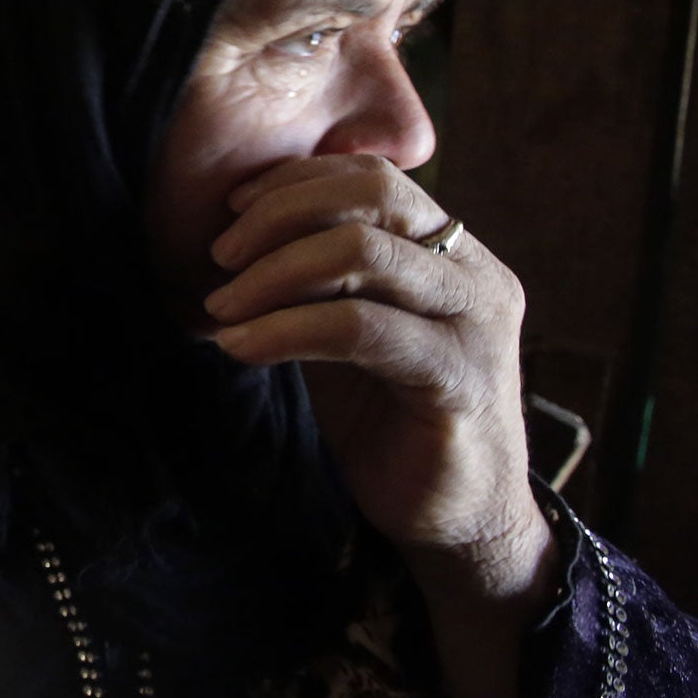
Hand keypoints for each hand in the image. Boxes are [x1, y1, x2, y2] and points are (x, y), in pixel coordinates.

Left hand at [201, 155, 549, 593]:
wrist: (455, 520)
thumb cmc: (391, 418)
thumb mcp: (350, 329)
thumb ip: (322, 277)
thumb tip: (242, 229)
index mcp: (455, 252)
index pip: (374, 177)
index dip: (296, 182)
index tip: (231, 210)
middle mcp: (476, 274)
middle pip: (374, 195)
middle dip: (280, 215)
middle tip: (220, 256)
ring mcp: (474, 324)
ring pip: (362, 253)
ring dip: (272, 274)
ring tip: (221, 309)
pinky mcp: (458, 378)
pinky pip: (357, 328)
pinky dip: (284, 329)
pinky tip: (241, 347)